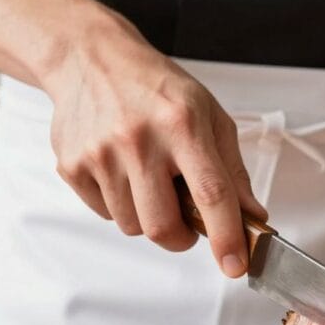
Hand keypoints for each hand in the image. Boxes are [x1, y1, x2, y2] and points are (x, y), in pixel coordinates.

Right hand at [44, 9, 266, 277]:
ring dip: (148, 216)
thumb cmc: (156, 87)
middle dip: (181, 239)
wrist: (91, 59)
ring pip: (133, 226)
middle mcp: (139, 139)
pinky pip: (105, 213)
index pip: (211, 193)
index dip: (226, 236)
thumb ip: (232, 171)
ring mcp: (100, 154)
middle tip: (186, 224)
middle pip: (163, 226)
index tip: (235, 265)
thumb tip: (252, 218)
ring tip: (149, 179)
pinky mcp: (72, 165)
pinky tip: (122, 170)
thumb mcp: (208, 116)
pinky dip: (120, 204)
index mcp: (182, 124)